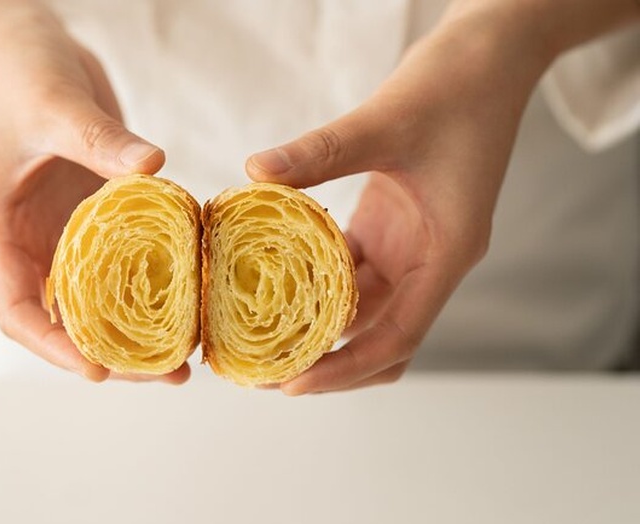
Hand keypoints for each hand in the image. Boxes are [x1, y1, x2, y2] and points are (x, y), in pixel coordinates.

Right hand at [0, 7, 188, 382]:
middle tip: (169, 370)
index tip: (99, 371)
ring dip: (136, 330)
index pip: (15, 310)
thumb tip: (152, 167)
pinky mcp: (93, 213)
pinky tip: (190, 296)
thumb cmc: (20, 73)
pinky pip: (122, 261)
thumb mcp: (54, 104)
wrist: (23, 44)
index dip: (53, 348)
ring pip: (96, 300)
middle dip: (112, 353)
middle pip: (63, 320)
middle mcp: (30, 240)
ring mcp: (62, 230)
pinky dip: (151, 285)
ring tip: (187, 352)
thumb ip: (97, 138)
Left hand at [246, 3, 555, 393]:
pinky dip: (316, 282)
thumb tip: (257, 171)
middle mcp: (429, 261)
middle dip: (329, 361)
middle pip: (380, 338)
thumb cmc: (456, 88)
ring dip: (318, 326)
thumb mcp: (386, 120)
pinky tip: (272, 280)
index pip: (396, 337)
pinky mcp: (389, 226)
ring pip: (363, 309)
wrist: (489, 57)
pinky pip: (349, 270)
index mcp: (445, 254)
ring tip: (261, 336)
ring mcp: (409, 246)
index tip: (294, 384)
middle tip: (268, 371)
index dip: (346, 368)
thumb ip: (322, 151)